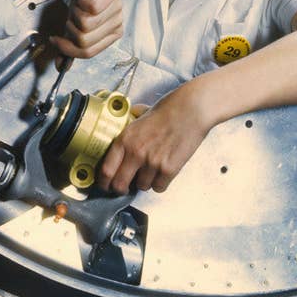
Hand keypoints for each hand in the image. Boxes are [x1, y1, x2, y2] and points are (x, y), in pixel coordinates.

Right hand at [49, 0, 123, 65]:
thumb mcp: (73, 25)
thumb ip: (68, 46)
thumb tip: (60, 66)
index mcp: (111, 35)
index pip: (88, 53)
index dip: (68, 49)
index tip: (55, 40)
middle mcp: (118, 23)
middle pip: (85, 39)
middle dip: (70, 28)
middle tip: (72, 16)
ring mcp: (118, 7)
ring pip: (87, 23)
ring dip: (75, 13)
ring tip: (79, 5)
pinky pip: (92, 7)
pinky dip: (81, 1)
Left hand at [97, 83, 212, 194]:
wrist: (192, 109)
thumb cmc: (170, 108)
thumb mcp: (141, 115)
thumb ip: (131, 127)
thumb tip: (126, 128)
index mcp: (125, 138)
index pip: (105, 170)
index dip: (104, 181)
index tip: (106, 184)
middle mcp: (135, 152)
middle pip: (119, 185)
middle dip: (122, 188)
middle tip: (126, 185)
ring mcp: (152, 163)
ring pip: (142, 187)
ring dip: (145, 182)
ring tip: (152, 169)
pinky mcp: (169, 169)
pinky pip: (159, 187)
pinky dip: (161, 182)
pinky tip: (164, 170)